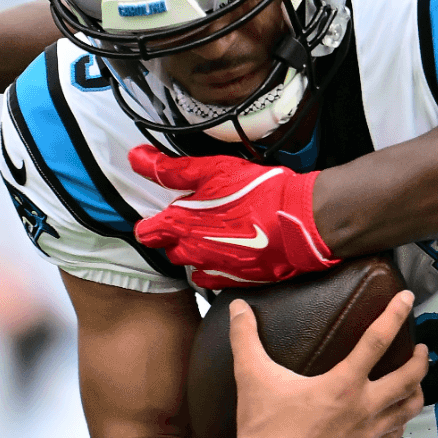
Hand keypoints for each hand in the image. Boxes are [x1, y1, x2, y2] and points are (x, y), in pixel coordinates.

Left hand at [130, 148, 337, 287]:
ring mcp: (215, 269)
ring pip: (192, 264)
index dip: (149, 224)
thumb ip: (171, 168)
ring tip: (213, 235)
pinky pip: (214, 278)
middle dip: (175, 237)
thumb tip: (135, 157)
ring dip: (196, 252)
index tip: (156, 217)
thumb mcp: (213, 170)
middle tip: (192, 220)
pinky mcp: (237, 280)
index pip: (147, 233)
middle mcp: (193, 252)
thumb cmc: (259, 192)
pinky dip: (215, 267)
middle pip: (170, 250)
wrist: (302, 221)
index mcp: (182, 225)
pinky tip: (228, 251)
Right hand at [230, 291, 427, 437]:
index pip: (377, 341)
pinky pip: (395, 434)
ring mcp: (367, 434)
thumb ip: (246, 338)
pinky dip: (402, 419)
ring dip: (417, 389)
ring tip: (416, 377)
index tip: (407, 298)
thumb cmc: (263, 428)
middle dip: (421, 359)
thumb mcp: (252, 377)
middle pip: (409, 377)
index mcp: (342, 385)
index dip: (395, 315)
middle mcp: (363, 408)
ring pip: (409, 408)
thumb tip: (237, 307)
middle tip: (421, 346)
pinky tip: (397, 413)